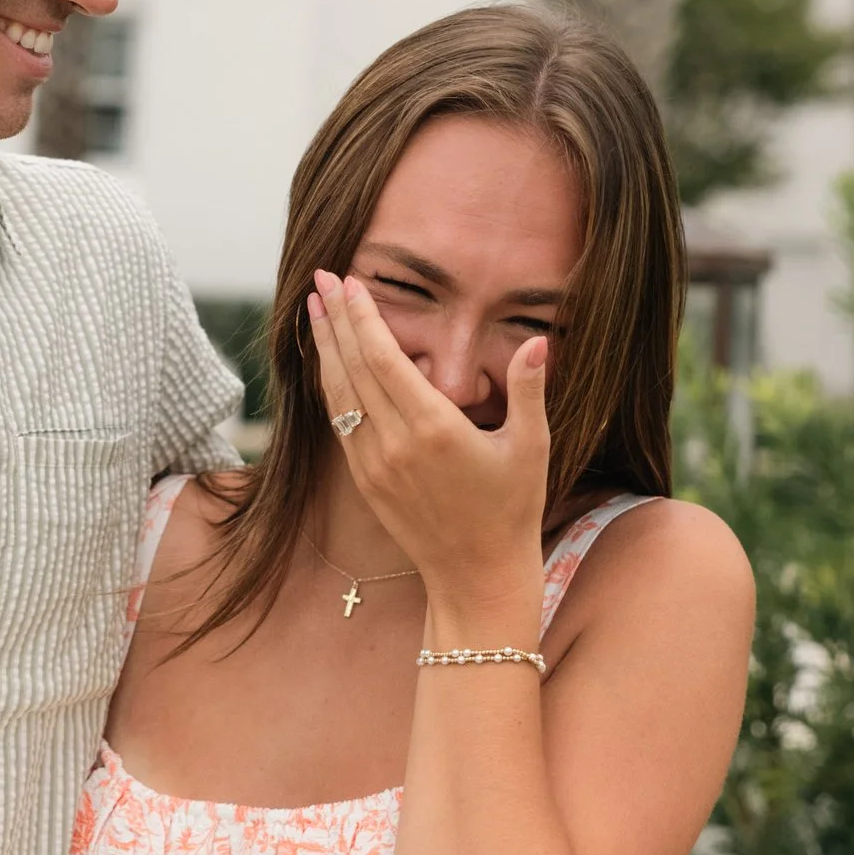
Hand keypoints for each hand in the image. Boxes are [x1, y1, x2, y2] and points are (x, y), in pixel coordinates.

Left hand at [309, 271, 548, 619]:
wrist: (476, 575)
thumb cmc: (512, 509)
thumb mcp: (532, 448)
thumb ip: (529, 390)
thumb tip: (539, 342)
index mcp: (434, 429)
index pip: (385, 359)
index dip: (363, 318)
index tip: (348, 283)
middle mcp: (395, 444)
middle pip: (353, 368)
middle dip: (334, 320)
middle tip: (319, 279)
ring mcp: (373, 464)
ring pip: (338, 394)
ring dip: (325, 349)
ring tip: (314, 309)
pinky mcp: (365, 481)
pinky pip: (340, 422)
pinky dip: (331, 386)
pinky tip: (328, 363)